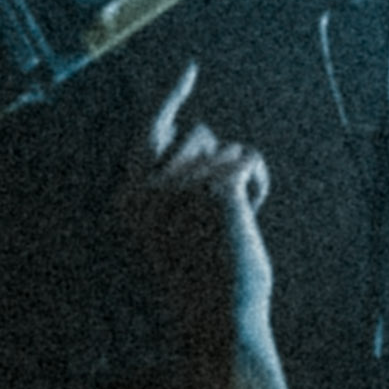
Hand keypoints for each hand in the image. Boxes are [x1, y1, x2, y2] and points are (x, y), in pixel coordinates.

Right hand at [111, 73, 275, 359]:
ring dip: (237, 178)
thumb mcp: (172, 227)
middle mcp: (149, 186)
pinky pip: (250, 159)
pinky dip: (258, 186)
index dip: (170, 97)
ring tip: (228, 224)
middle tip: (218, 213)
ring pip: (228, 146)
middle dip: (218, 161)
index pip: (147, 132)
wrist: (216, 318)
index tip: (190, 69)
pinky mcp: (217, 184)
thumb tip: (197, 131)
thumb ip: (172, 183)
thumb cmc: (199, 278)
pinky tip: (247, 219)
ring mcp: (183, 183)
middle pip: (199, 133)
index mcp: (130, 199)